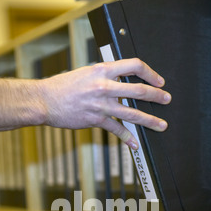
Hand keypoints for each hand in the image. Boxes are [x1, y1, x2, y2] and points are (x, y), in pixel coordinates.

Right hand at [39, 58, 170, 148]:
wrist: (44, 101)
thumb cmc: (62, 86)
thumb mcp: (85, 72)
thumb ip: (103, 76)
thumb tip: (119, 79)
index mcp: (102, 70)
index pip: (133, 66)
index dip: (149, 72)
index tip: (158, 80)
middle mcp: (103, 86)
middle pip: (138, 90)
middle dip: (156, 96)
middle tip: (166, 99)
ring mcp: (100, 105)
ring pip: (132, 112)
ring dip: (149, 120)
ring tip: (161, 125)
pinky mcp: (95, 120)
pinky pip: (116, 130)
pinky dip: (127, 138)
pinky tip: (135, 144)